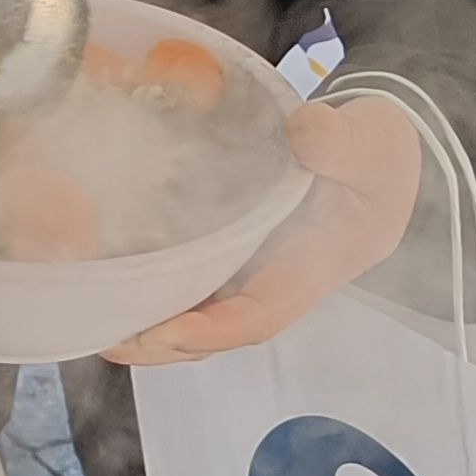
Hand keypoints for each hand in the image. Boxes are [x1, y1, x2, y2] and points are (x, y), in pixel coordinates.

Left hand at [103, 96, 425, 363]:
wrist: (377, 151)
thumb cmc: (375, 153)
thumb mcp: (369, 141)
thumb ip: (339, 141)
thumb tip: (304, 133)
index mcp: (313, 269)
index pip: (259, 315)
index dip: (211, 329)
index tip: (161, 331)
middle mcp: (280, 281)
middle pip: (219, 330)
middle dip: (165, 342)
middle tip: (110, 338)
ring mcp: (257, 271)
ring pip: (203, 313)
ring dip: (154, 324)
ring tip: (98, 321)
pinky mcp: (238, 252)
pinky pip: (197, 281)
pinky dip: (158, 288)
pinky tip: (114, 277)